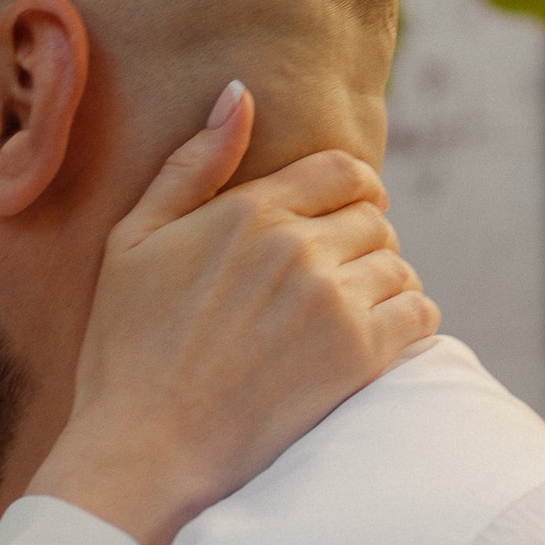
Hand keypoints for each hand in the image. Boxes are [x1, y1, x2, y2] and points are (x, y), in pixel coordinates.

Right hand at [31, 83, 438, 544]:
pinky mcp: (359, 357)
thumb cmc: (125, 350)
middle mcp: (298, 247)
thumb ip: (193, 164)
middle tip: (329, 282)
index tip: (339, 219)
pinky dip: (406, 322)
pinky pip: (419, 314)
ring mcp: (333, 301)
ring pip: (399, 264)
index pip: (344, 171)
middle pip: (375, 217)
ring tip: (343, 318)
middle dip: (360, 242)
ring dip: (382, 284)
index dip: (350, 191)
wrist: (142, 451)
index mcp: (248, 212)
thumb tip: (240, 93)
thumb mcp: (133, 241)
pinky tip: (371, 343)